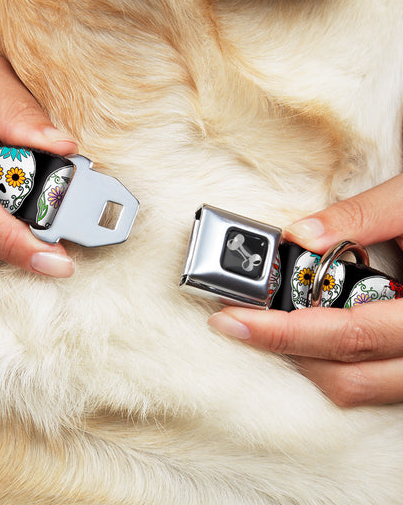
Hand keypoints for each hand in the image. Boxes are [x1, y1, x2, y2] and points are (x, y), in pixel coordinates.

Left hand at [209, 173, 402, 406]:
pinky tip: (311, 332)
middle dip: (284, 350)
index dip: (283, 332)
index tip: (232, 319)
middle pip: (348, 377)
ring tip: (270, 326)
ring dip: (307, 361)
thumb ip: (362, 216)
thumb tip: (300, 233)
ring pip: (360, 389)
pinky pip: (373, 383)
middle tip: (239, 322)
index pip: (348, 335)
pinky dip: (334, 363)